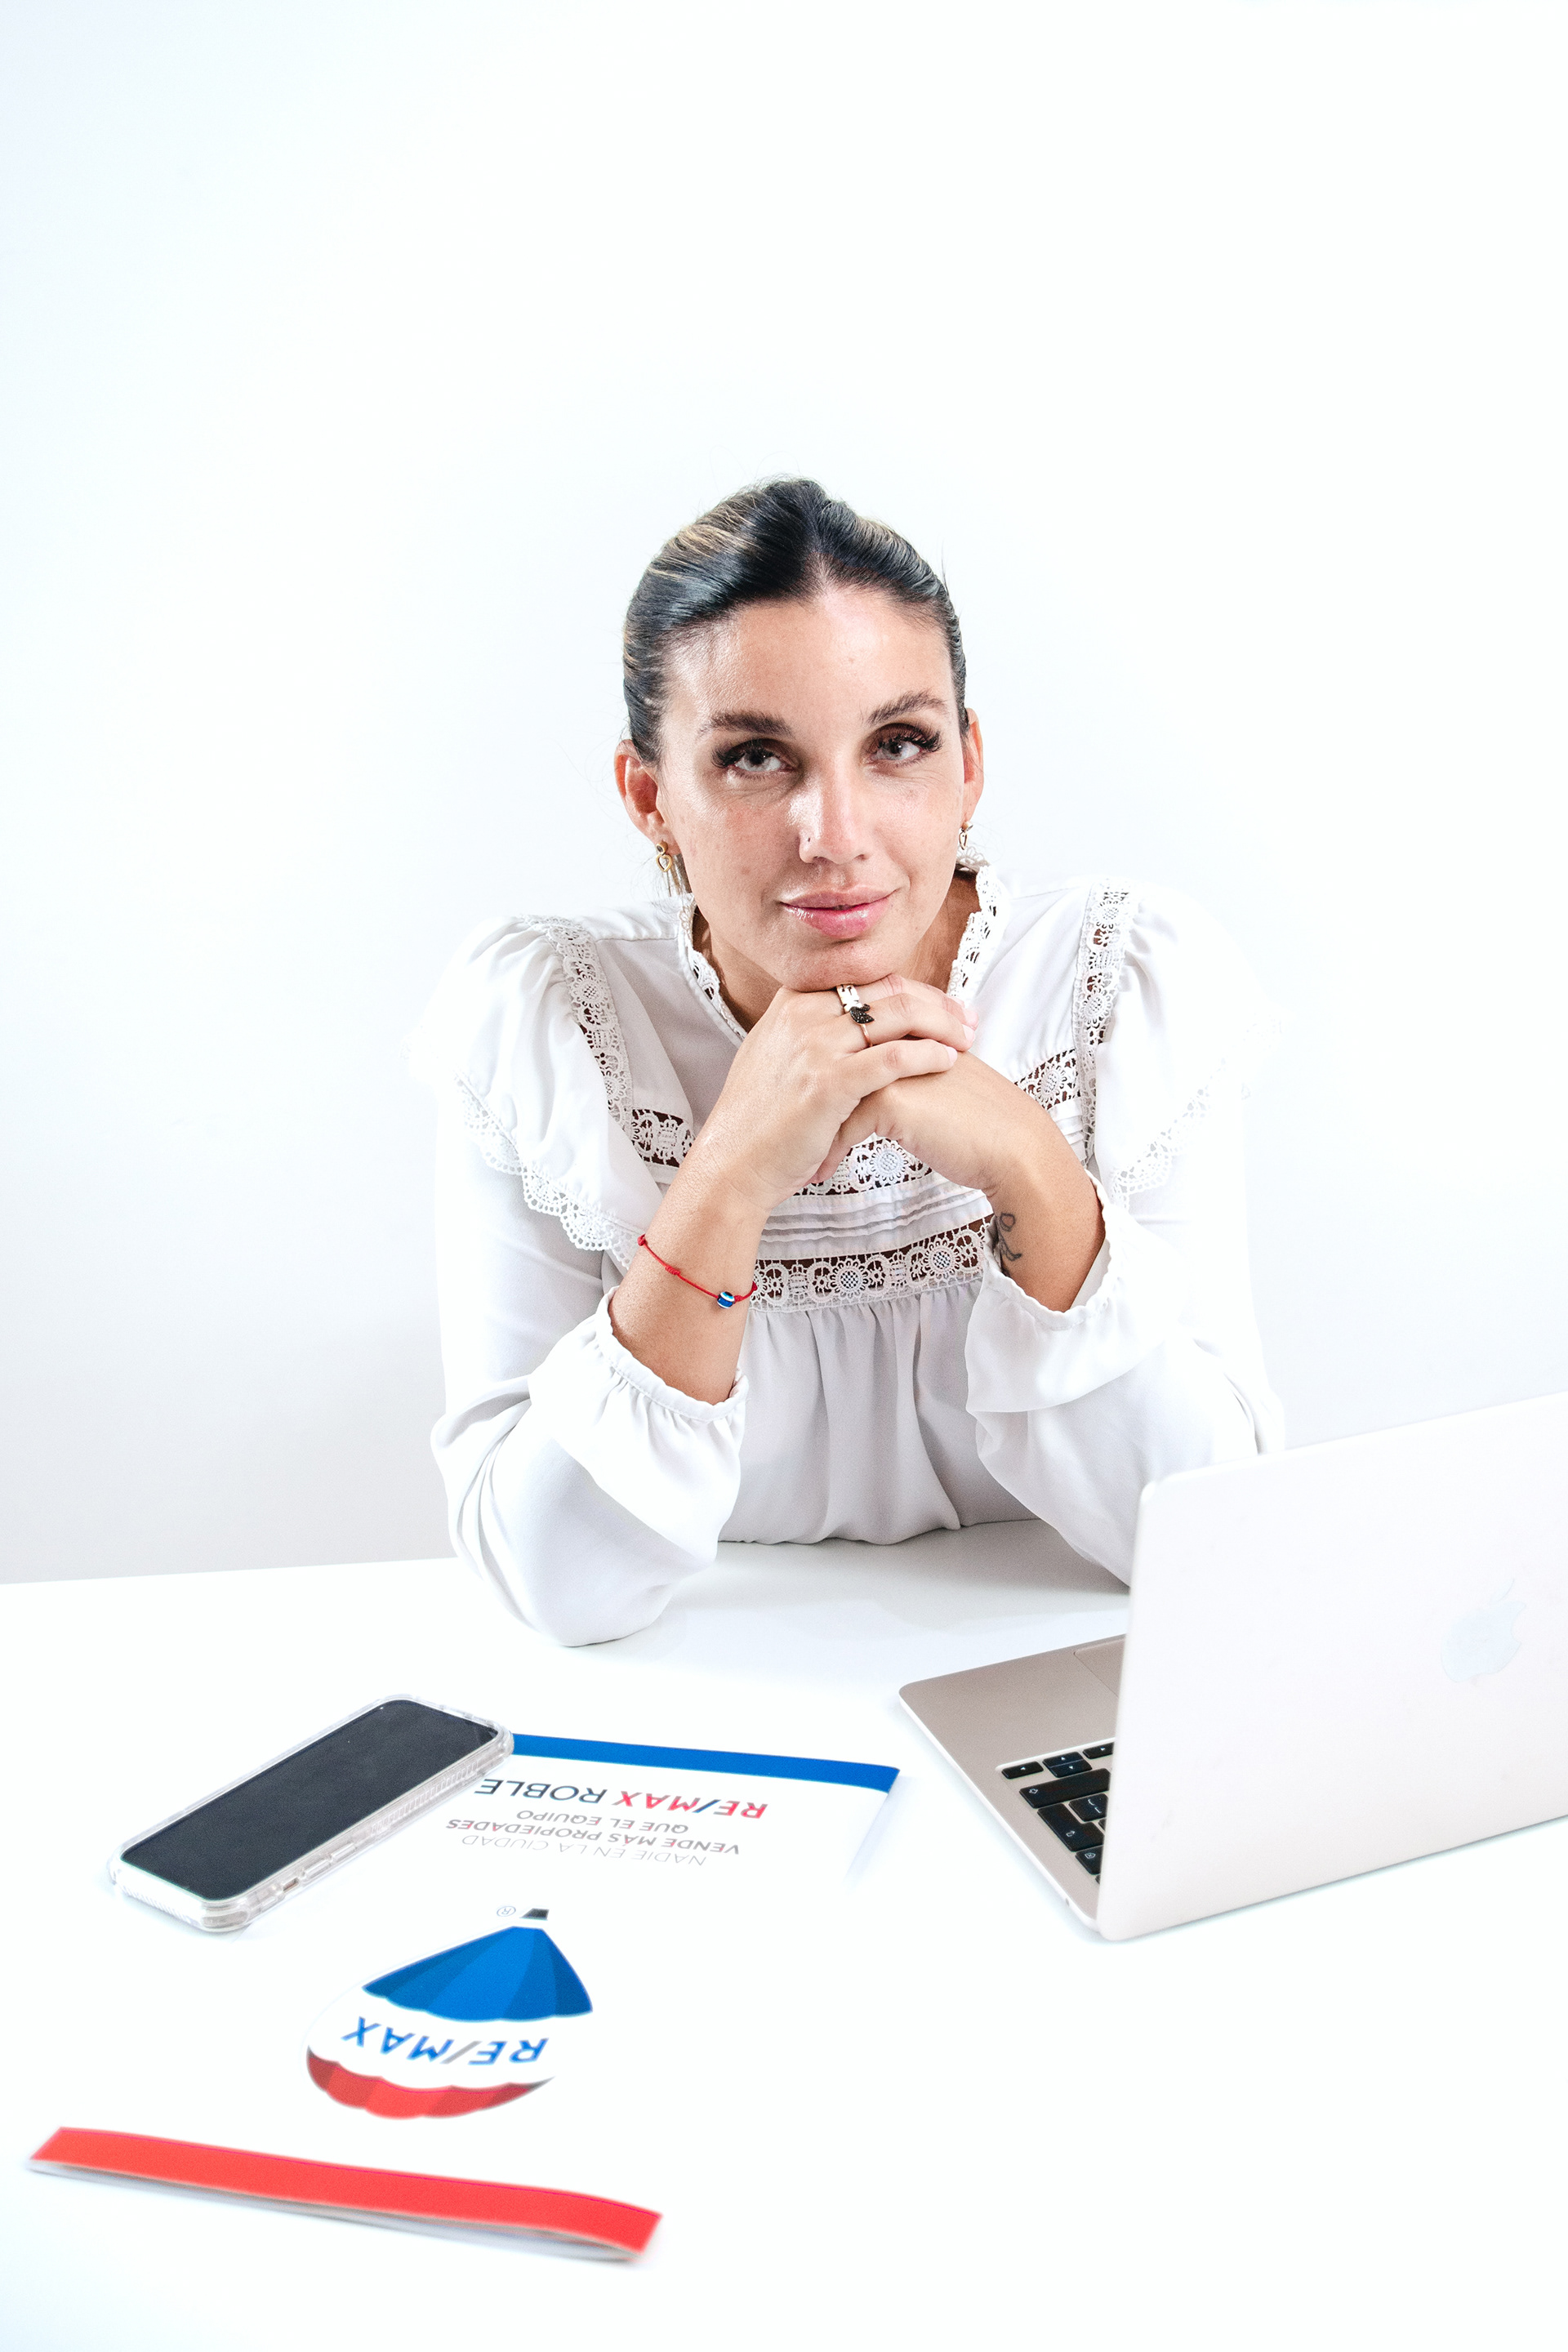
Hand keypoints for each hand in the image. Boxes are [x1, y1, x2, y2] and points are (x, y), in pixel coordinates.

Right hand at [689, 974, 977, 1216]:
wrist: (734, 1163)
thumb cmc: (760, 1120)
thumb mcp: (774, 1054)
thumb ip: (807, 1028)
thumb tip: (845, 1016)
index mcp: (793, 1001)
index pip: (869, 979)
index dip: (913, 989)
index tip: (942, 1005)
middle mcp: (804, 1014)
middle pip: (889, 991)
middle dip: (936, 1004)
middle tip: (967, 1020)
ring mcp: (815, 1046)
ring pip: (897, 1016)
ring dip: (941, 1026)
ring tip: (966, 1040)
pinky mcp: (829, 1082)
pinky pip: (894, 1058)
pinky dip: (928, 1056)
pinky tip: (948, 1062)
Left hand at [809, 1022, 1036, 1196]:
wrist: (1012, 1147)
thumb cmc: (976, 1122)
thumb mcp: (933, 1084)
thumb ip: (901, 1070)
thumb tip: (862, 1083)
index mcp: (908, 1028)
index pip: (844, 1039)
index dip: (821, 1070)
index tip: (804, 1105)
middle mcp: (896, 1036)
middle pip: (828, 1060)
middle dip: (805, 1100)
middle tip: (790, 1131)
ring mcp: (890, 1062)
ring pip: (829, 1091)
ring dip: (811, 1128)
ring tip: (802, 1157)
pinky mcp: (891, 1095)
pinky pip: (841, 1123)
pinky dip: (828, 1151)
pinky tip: (821, 1172)